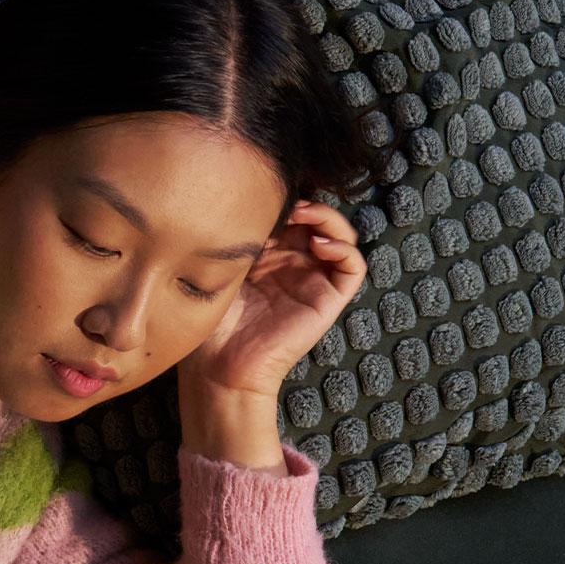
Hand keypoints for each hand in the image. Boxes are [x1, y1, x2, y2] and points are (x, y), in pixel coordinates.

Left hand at [179, 198, 369, 399]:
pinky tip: (320, 245)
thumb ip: (245, 238)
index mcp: (268, 256)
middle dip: (306, 205)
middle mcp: (294, 265)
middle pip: (317, 221)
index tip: (262, 199)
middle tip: (287, 203)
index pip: (289, 217)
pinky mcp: (329, 300)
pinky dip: (345, 249)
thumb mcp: (224, 268)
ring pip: (341, 237)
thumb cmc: (211, 320)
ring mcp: (313, 281)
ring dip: (329, 219)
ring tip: (305, 215)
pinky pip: (353, 267)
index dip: (283, 203)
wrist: (220, 364)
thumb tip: (256, 202)